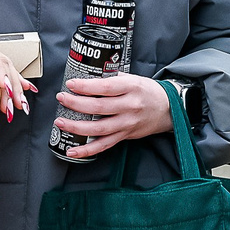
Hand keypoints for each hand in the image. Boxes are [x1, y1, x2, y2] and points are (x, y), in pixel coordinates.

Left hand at [52, 72, 173, 159]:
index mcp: (131, 88)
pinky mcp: (125, 136)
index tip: (71, 84)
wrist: (168, 109)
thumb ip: (113, 79)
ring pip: (98, 129)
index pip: (105, 88)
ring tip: (60, 122)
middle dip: (75, 104)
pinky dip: (87, 150)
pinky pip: (104, 145)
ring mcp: (127, 123)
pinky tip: (72, 150)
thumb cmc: (148, 91)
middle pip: (98, 108)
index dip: (86, 87)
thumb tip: (89, 78)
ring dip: (76, 127)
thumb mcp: (134, 78)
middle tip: (61, 98)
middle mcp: (129, 106)